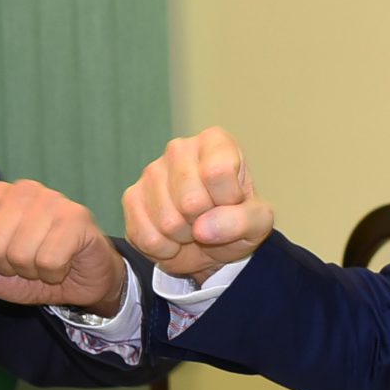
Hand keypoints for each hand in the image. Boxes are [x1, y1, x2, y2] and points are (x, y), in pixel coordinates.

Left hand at [0, 180, 128, 314]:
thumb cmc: (33, 271)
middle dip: (7, 268)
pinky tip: (62, 264)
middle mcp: (22, 189)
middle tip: (26, 264)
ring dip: (32, 272)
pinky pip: (47, 261)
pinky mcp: (77, 217)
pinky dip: (53, 273)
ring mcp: (52, 199)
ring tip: (44, 262)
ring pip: (19, 254)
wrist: (83, 279)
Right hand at [123, 127, 274, 280]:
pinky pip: (147, 236)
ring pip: (168, 222)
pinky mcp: (132, 197)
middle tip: (209, 219)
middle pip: (191, 201)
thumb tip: (203, 229)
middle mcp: (179, 149)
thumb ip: (243, 221)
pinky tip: (172, 236)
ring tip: (192, 227)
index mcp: (216, 142)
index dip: (227, 200)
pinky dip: (165, 248)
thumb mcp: (258, 223)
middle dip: (204, 223)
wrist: (208, 242)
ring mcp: (151, 172)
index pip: (218, 172)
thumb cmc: (235, 220)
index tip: (231, 203)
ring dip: (184, 237)